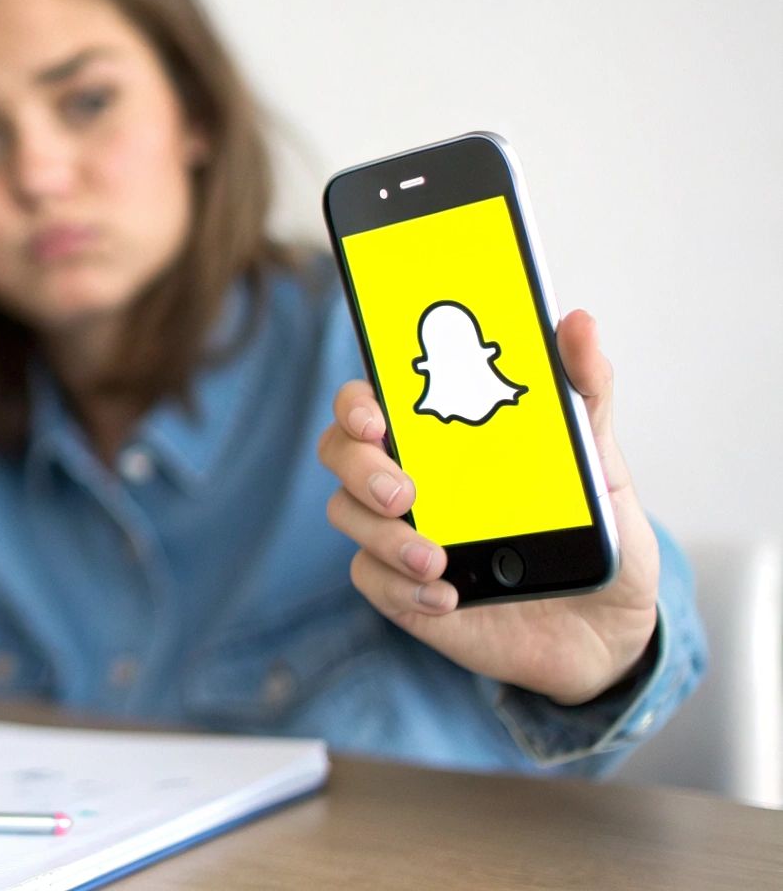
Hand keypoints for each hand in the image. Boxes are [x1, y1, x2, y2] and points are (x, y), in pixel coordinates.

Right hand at [318, 309, 659, 704]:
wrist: (610, 628)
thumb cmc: (594, 533)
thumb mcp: (601, 464)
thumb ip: (585, 394)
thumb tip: (580, 322)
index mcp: (443, 437)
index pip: (375, 399)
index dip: (357, 401)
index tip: (375, 416)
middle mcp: (410, 476)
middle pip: (340, 450)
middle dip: (358, 465)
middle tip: (404, 492)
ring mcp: (400, 533)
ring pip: (346, 514)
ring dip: (383, 535)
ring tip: (437, 558)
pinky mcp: (403, 588)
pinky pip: (372, 580)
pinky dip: (403, 586)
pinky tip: (448, 597)